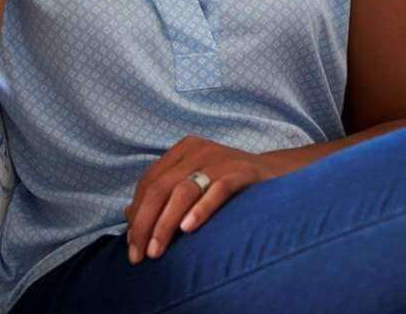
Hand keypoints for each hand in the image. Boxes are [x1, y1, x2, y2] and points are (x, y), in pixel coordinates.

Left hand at [122, 135, 277, 263]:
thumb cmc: (230, 182)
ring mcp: (219, 158)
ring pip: (182, 191)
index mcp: (182, 150)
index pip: (149, 182)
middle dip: (145, 223)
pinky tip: (187, 229)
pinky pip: (217, 190)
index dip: (137, 213)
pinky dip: (200, 210)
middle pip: (160, 187)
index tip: (131, 244)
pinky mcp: (241, 171)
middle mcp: (197, 149)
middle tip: (139, 255)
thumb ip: (164, 194)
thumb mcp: (194, 182)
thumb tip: (127, 213)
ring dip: (165, 224)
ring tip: (156, 251)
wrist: (278, 173)